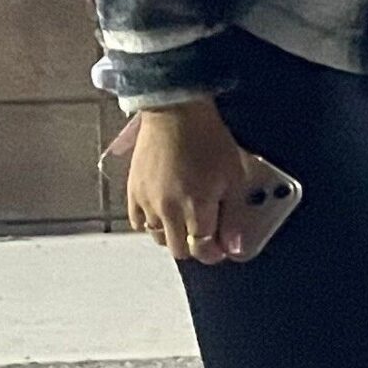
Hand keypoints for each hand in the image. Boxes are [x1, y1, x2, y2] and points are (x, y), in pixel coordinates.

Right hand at [128, 99, 246, 263]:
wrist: (176, 115)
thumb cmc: (208, 140)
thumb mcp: (235, 177)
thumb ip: (234, 216)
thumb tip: (235, 246)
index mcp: (196, 207)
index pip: (202, 248)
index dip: (215, 252)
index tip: (223, 247)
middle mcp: (168, 210)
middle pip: (178, 249)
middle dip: (196, 247)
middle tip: (207, 234)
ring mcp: (147, 202)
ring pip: (158, 238)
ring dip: (174, 236)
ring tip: (187, 221)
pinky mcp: (132, 192)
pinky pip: (138, 222)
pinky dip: (152, 224)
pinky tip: (165, 213)